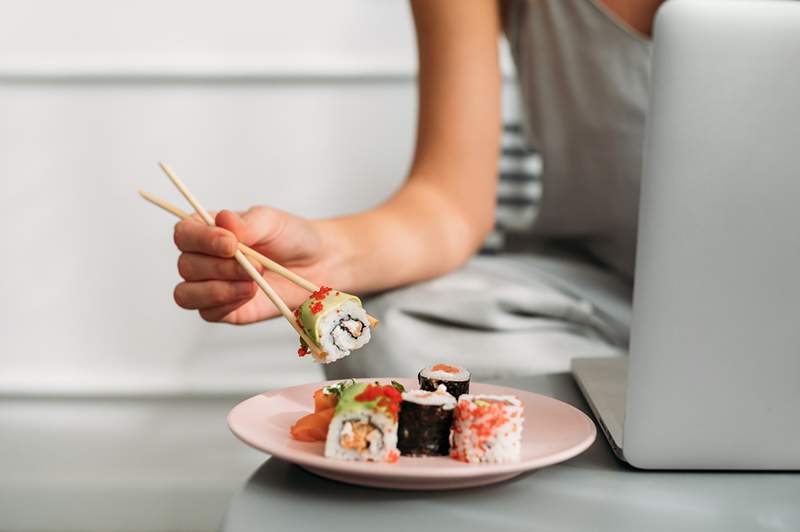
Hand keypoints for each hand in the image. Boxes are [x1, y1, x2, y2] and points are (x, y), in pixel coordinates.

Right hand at [172, 206, 334, 323]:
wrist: (316, 264)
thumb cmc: (290, 237)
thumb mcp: (272, 222)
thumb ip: (247, 223)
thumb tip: (223, 220)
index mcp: (207, 230)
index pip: (183, 234)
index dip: (201, 240)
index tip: (230, 244)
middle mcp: (202, 258)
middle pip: (186, 266)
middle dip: (221, 267)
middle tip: (256, 265)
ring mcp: (209, 286)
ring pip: (187, 294)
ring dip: (219, 290)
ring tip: (254, 282)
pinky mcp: (222, 310)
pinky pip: (208, 313)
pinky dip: (228, 303)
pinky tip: (251, 294)